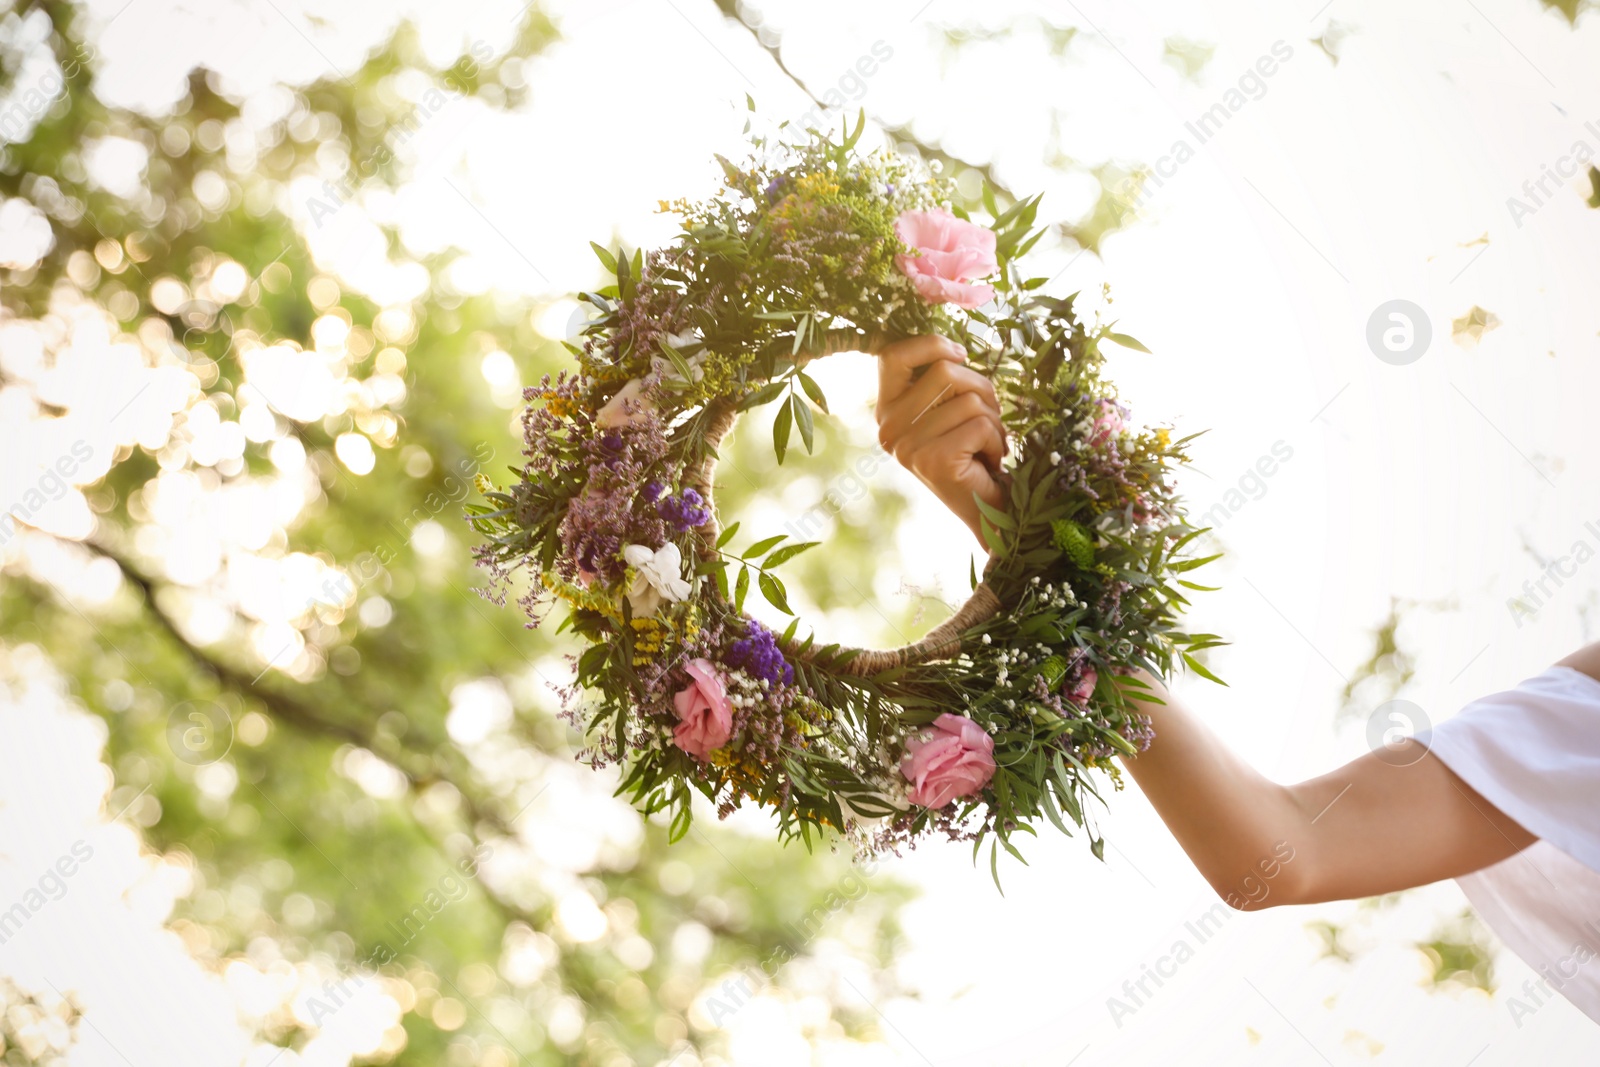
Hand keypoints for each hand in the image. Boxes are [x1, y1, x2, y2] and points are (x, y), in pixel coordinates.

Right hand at [874, 335, 1007, 547]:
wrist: (984, 511)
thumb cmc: (971, 452)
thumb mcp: (947, 410)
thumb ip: (941, 381)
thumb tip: (954, 350)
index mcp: (886, 412)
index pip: (893, 356)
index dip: (930, 344)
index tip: (960, 354)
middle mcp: (888, 429)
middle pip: (944, 371)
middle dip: (981, 388)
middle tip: (988, 417)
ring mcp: (908, 447)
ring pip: (969, 399)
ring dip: (994, 421)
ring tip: (988, 445)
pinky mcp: (935, 461)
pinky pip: (981, 424)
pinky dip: (998, 442)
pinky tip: (990, 462)